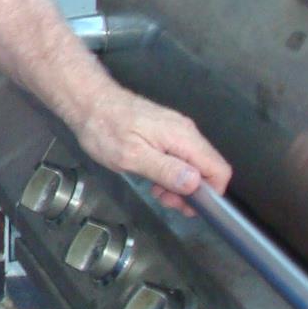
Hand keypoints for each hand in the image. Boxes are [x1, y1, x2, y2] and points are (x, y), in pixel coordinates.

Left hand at [72, 81, 231, 214]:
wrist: (89, 102)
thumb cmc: (104, 128)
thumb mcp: (131, 156)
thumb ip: (165, 169)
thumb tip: (194, 183)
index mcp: (182, 137)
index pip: (218, 169)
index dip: (210, 193)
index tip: (189, 206)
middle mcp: (185, 132)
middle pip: (208, 169)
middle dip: (191, 191)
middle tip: (165, 199)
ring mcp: (176, 130)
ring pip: (193, 165)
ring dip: (179, 183)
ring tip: (156, 190)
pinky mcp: (165, 132)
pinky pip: (180, 157)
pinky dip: (171, 172)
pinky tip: (153, 177)